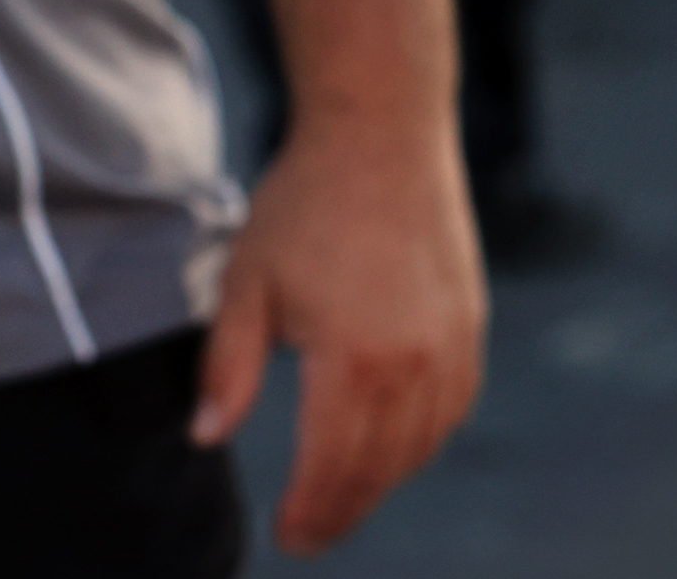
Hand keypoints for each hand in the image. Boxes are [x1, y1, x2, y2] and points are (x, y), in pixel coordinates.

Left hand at [190, 115, 484, 553]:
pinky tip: (390, 449)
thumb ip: (226, 368)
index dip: (309, 511)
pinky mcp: (471, 335)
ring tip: (340, 498)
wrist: (380, 140)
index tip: (288, 536)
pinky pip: (449, 415)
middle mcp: (413, 367)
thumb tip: (205, 437)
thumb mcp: (245, 281)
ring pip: (419, 449)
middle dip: (342, 510)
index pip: (331, 465)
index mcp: (352, 359)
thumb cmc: (302, 207)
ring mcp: (452, 354)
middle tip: (309, 535)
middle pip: (379, 469)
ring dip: (380, 482)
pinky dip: (419, 445)